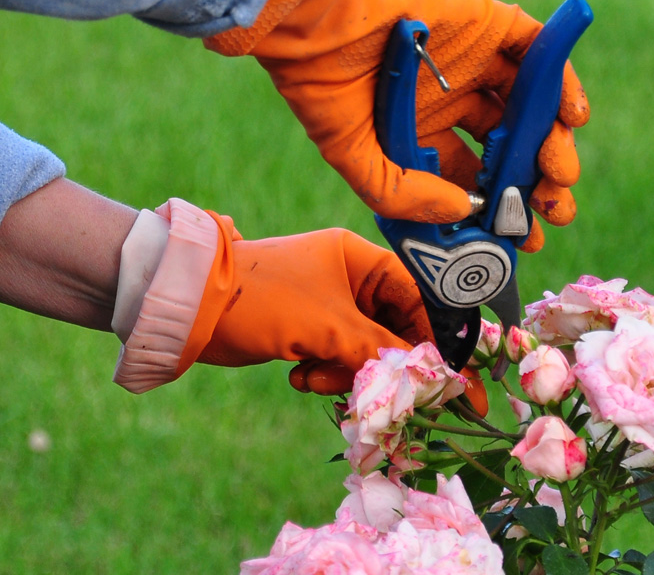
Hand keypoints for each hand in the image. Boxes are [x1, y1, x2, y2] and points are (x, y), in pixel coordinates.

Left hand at [196, 222, 487, 413]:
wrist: (192, 311)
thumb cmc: (264, 301)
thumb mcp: (330, 327)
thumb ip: (382, 351)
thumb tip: (432, 376)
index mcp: (360, 257)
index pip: (420, 300)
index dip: (440, 342)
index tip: (460, 383)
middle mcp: (349, 276)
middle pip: (394, 330)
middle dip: (382, 365)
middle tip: (384, 396)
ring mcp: (328, 304)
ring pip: (365, 351)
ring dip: (345, 373)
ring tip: (314, 378)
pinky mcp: (308, 329)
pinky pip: (336, 359)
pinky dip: (323, 374)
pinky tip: (297, 376)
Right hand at [208, 0, 588, 251]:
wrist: (316, 18)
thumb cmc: (322, 87)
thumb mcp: (353, 158)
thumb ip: (407, 194)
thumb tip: (466, 212)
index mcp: (419, 135)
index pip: (473, 178)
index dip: (501, 210)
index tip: (524, 240)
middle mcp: (451, 101)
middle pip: (509, 148)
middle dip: (537, 183)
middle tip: (553, 210)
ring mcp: (474, 63)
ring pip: (530, 108)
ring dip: (554, 142)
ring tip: (558, 174)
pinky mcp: (489, 26)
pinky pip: (540, 55)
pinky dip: (562, 84)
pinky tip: (570, 118)